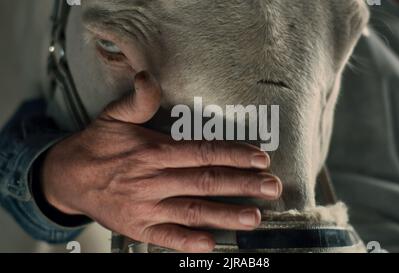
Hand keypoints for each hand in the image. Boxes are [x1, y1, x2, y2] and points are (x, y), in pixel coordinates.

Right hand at [40, 71, 281, 251]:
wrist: (67, 178)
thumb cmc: (97, 146)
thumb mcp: (113, 116)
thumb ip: (137, 99)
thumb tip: (148, 76)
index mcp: (152, 152)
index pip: (202, 152)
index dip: (233, 154)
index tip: (260, 158)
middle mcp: (153, 180)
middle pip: (205, 182)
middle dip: (242, 184)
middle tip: (272, 187)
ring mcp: (146, 207)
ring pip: (192, 211)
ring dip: (225, 215)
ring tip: (255, 218)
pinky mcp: (138, 227)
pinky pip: (165, 237)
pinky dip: (188, 242)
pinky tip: (211, 244)